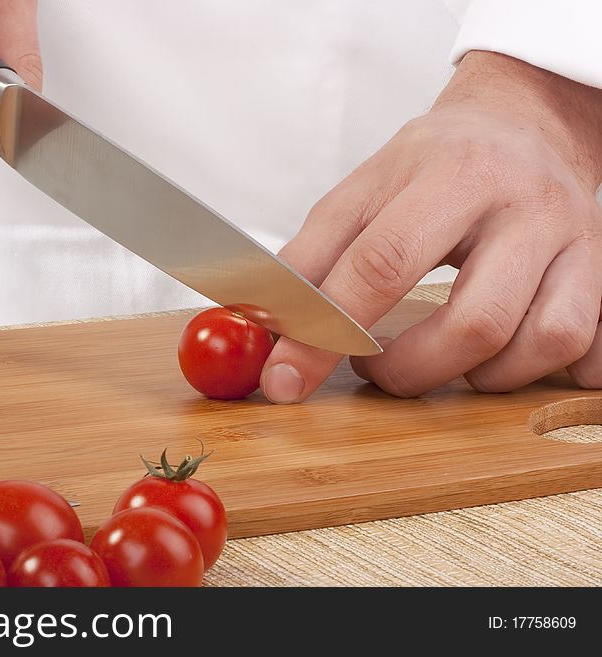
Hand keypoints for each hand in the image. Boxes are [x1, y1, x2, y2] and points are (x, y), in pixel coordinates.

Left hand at [262, 51, 601, 402]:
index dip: (326, 331)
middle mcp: (525, 208)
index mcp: (452, 176)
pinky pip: (589, 349)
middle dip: (409, 370)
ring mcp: (576, 242)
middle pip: (474, 322)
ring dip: (475, 377)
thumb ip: (311, 255)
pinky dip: (541, 374)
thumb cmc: (437, 163)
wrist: (525, 124)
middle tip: (373, 367)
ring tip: (437, 358)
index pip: (382, 263)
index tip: (286, 376)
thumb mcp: (362, 191)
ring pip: (541, 343)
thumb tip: (266, 321)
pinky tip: (504, 360)